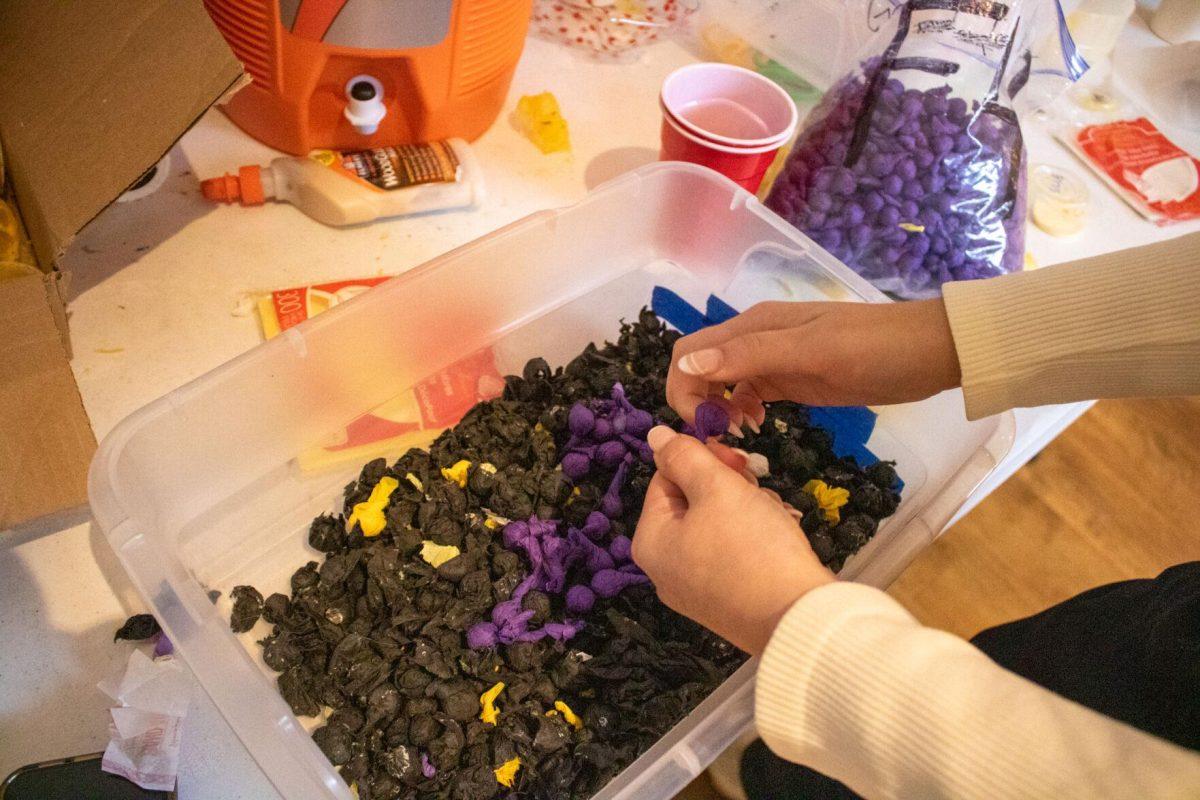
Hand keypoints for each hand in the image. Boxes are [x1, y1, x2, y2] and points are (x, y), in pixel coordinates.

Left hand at [633, 426, 834, 655]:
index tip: (738, 460)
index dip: (702, 460)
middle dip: (728, 487)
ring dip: (748, 509)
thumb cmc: (752, 547)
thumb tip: (654, 434)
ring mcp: (696, 590)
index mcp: (651, 542)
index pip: (665, 478)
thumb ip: (684, 456)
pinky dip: (756, 538)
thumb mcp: (718, 488)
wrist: (799, 618)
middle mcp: (665, 570)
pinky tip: (779, 539)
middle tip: (757, 488)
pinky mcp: (727, 601)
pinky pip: (734, 553)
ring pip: (718, 525)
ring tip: (773, 517)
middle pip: (691, 502)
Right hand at [666, 298, 960, 425]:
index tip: (703, 428)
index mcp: (753, 326)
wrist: (928, 353)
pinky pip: (747, 394)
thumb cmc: (873, 350)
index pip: (689, 353)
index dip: (682, 390)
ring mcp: (772, 359)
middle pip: (699, 369)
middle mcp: (755, 339)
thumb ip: (750, 357)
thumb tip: (688, 366)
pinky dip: (741, 413)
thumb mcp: (811, 354)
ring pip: (721, 384)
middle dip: (696, 405)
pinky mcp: (790, 378)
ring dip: (718, 413)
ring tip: (740, 441)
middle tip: (721, 441)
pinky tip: (758, 430)